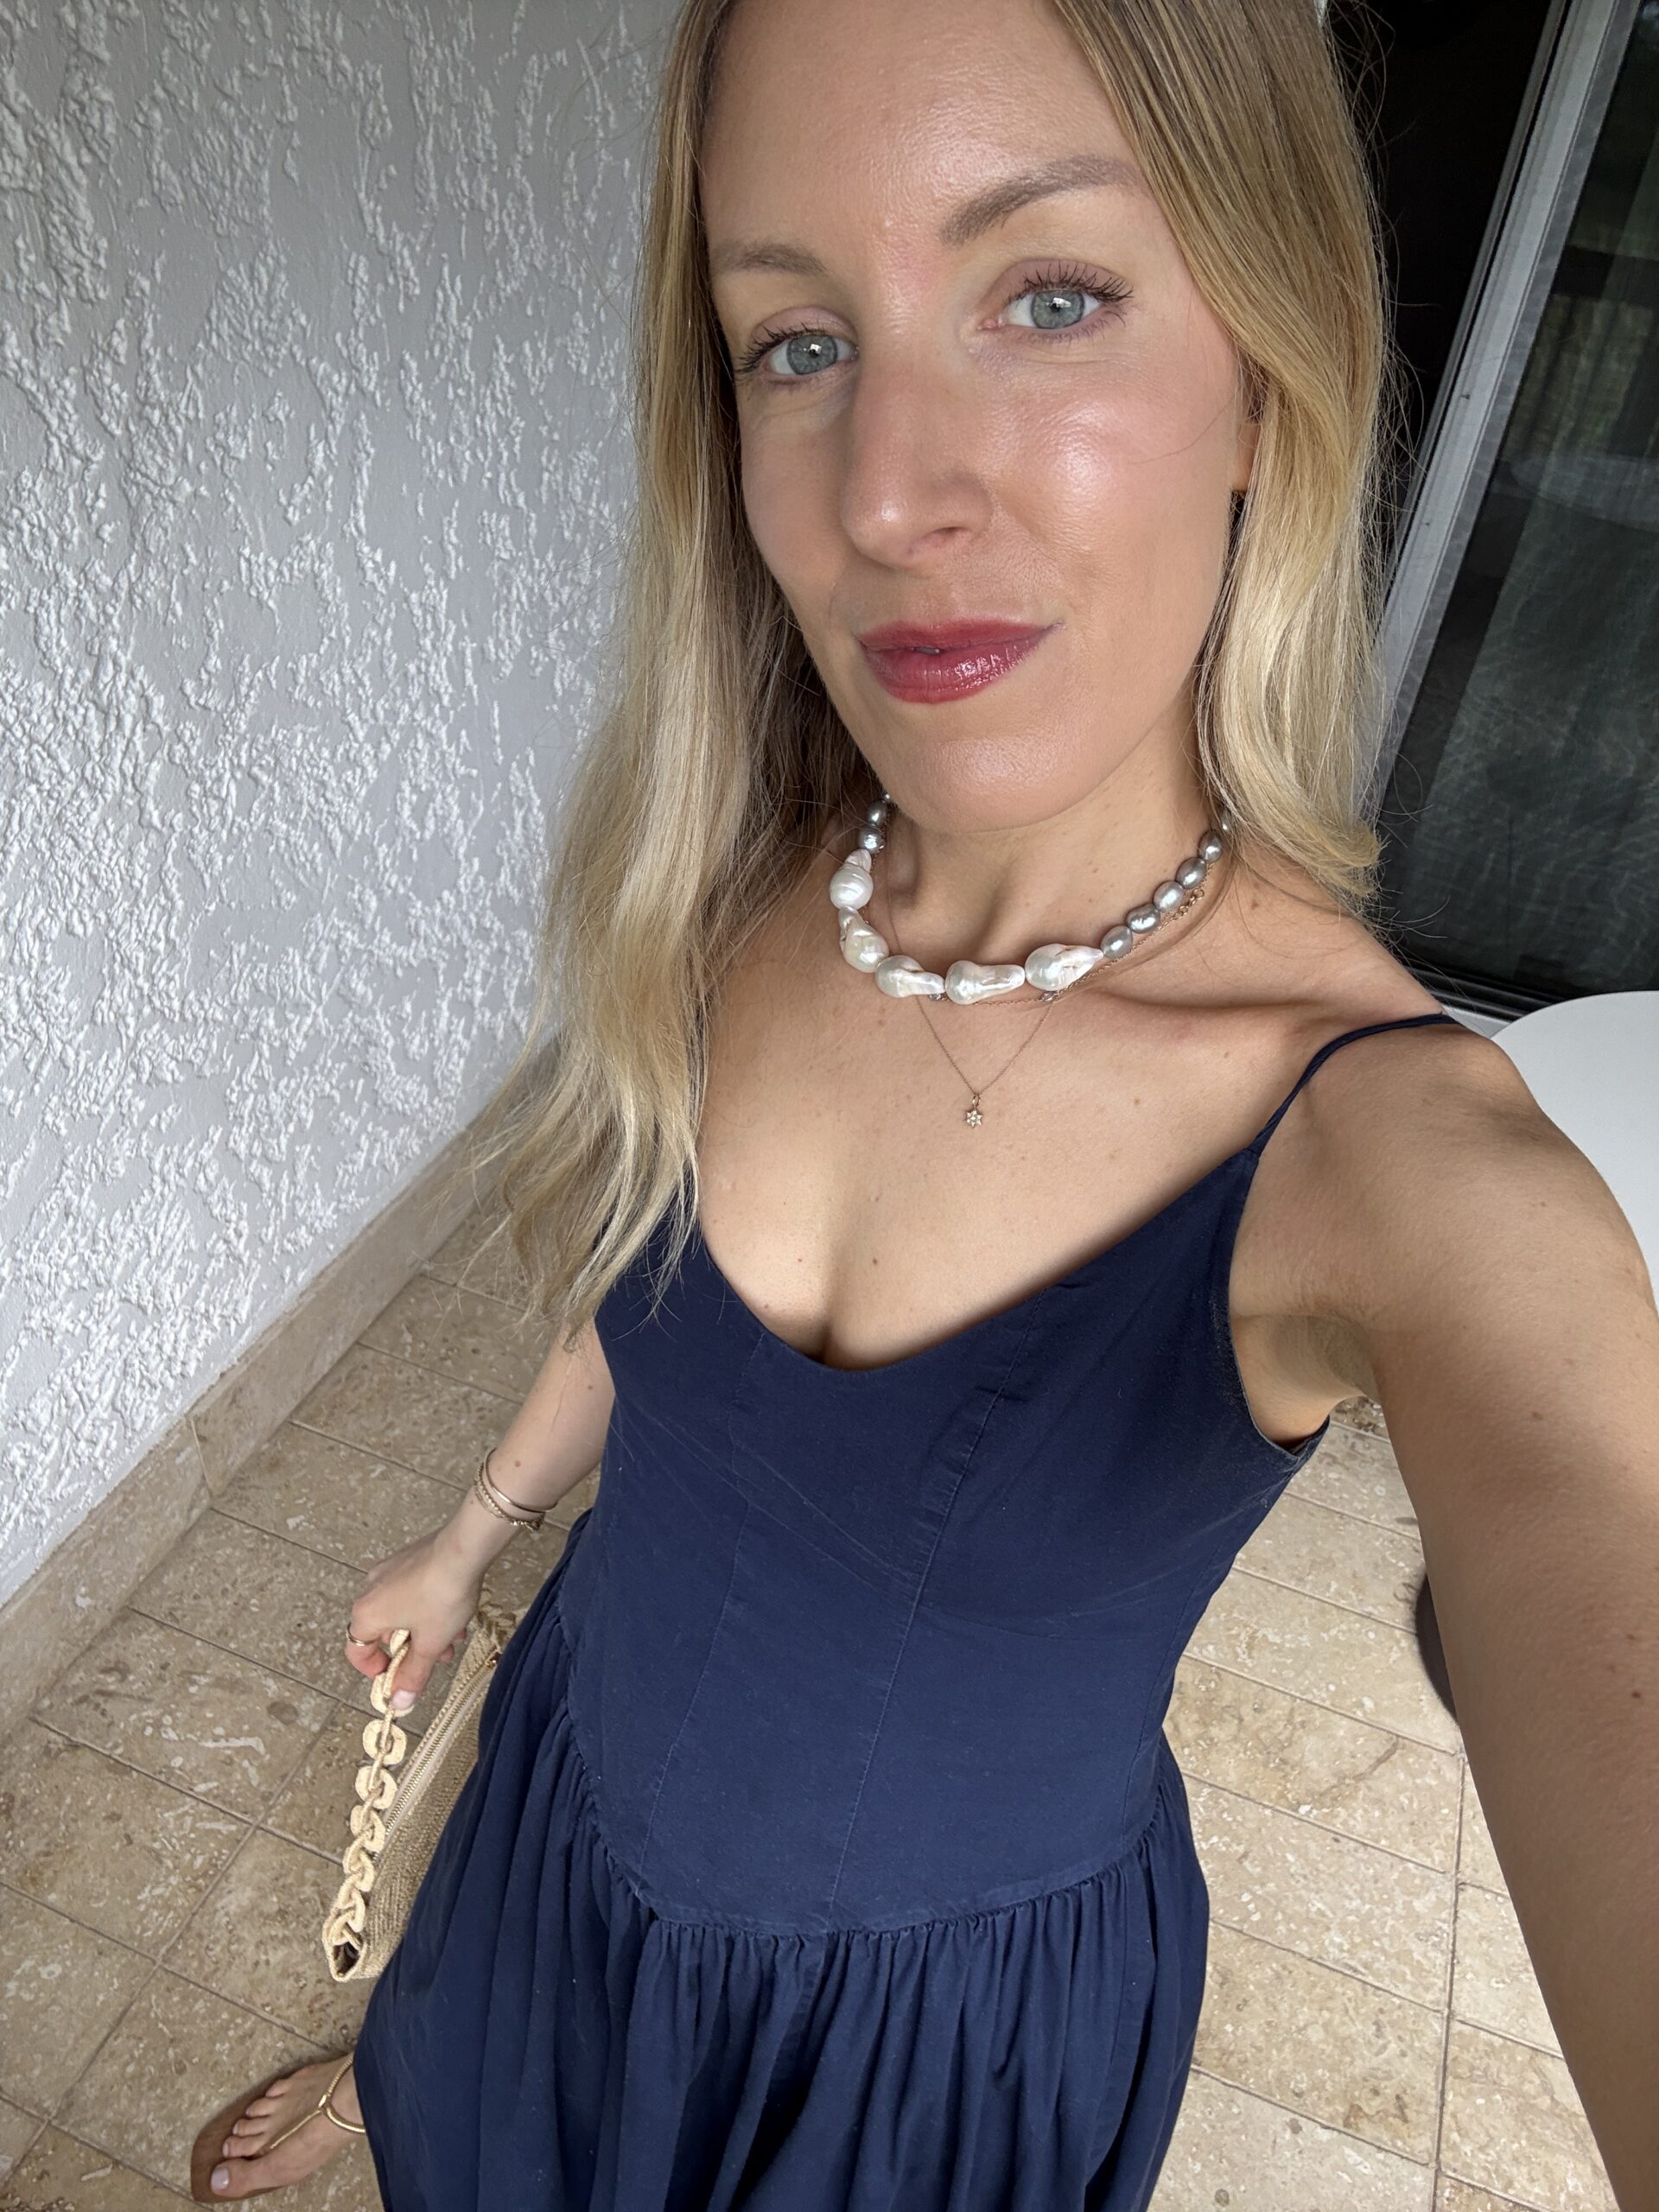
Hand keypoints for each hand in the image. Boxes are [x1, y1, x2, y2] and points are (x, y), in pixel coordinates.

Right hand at [345, 1528, 485, 1710]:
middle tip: (439, 1657)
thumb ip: (413, 1675)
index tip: (399, 1677)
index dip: (375, 1670)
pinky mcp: (409, 1558)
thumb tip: (399, 1704)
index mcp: (366, 1614)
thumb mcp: (430, 1644)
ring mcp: (389, 1570)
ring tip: (455, 1636)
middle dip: (413, 1650)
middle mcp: (371, 1589)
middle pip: (384, 1632)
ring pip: (403, 1612)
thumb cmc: (441, 1598)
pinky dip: (429, 1607)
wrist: (465, 1548)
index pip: (356, 1651)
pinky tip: (457, 1612)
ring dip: (426, 1630)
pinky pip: (412, 1591)